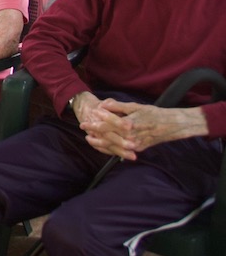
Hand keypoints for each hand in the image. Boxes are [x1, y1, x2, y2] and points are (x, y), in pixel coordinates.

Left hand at [80, 99, 207, 159]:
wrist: (171, 126)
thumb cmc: (153, 113)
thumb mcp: (135, 106)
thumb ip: (118, 106)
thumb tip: (103, 105)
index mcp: (131, 124)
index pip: (110, 121)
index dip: (99, 117)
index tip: (91, 112)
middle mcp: (131, 136)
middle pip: (108, 134)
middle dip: (94, 130)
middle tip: (83, 126)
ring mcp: (134, 145)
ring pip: (112, 145)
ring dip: (99, 142)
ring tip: (88, 138)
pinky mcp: (136, 149)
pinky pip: (119, 150)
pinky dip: (108, 148)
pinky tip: (100, 146)